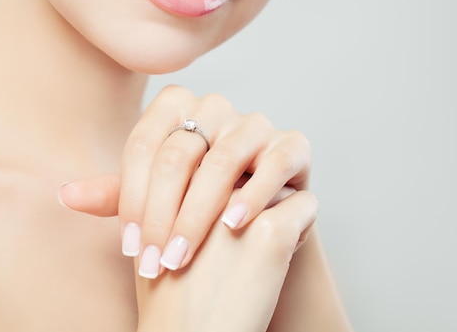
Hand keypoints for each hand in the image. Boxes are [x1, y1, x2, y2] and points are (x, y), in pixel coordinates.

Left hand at [59, 85, 310, 277]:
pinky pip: (278, 160)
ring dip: (203, 208)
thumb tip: (65, 195)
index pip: (144, 145)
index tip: (130, 248)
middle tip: (156, 260)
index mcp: (177, 109)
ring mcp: (256, 124)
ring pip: (227, 155)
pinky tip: (234, 225)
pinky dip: (256, 193)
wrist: (252, 222)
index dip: (132, 198)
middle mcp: (216, 108)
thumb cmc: (196, 208)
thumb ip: (117, 195)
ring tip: (188, 249)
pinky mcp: (293, 145)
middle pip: (181, 151)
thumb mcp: (155, 202)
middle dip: (164, 213)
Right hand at [136, 187, 317, 331]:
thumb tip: (201, 174)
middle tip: (240, 238)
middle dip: (255, 197)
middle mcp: (207, 182)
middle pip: (252, 169)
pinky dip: (300, 229)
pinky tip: (278, 257)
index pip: (222, 161)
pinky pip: (305, 204)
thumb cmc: (171, 295)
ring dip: (278, 211)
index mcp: (179, 180)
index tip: (217, 227)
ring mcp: (239, 203)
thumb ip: (169, 198)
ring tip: (259, 250)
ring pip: (281, 184)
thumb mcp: (151, 235)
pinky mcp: (271, 229)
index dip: (227, 193)